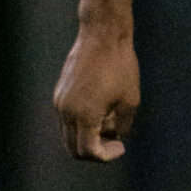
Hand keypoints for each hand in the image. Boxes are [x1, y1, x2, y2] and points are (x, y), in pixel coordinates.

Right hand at [53, 24, 138, 161]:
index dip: (106, 156)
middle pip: (73, 149)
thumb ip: (122, 125)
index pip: (88, 152)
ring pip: (68, 135)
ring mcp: (59, 101)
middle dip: (95, 151)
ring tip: (110, 122)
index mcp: (84, 115)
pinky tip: (101, 109)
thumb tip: (115, 136)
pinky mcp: (59, 92)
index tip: (121, 147)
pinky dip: (81, 124)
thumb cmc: (120, 66)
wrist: (102, 34)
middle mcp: (66, 111)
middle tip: (114, 141)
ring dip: (87, 137)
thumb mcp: (130, 100)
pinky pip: (67, 119)